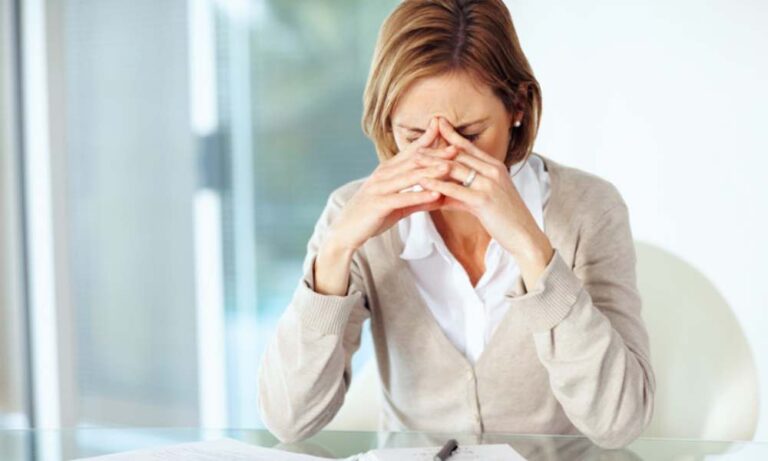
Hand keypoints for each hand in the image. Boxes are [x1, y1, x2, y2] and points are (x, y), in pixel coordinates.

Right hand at [326, 117, 458, 252]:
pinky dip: (419, 195)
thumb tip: (439, 197)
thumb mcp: (398, 205)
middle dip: (435, 153)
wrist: (345, 231)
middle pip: (413, 160)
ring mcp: (380, 188)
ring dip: (430, 171)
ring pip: (409, 176)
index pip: (411, 152)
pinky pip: (402, 198)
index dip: (428, 141)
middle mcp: (383, 175)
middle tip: (457, 148)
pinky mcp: (378, 204)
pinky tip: (435, 195)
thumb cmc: (372, 216)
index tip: (447, 132)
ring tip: (450, 168)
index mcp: (387, 170)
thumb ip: (417, 199)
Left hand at [416, 117, 553, 283]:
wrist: (525, 236)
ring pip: (455, 168)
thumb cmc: (506, 219)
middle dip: (436, 148)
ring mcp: (489, 183)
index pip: (469, 147)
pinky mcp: (483, 199)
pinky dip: (437, 185)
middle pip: (459, 154)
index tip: (437, 123)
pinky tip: (422, 182)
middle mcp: (493, 170)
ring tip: (413, 160)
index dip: (452, 135)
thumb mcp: (487, 200)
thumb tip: (445, 195)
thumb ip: (467, 193)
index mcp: (496, 167)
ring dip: (432, 163)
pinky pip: (455, 189)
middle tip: (416, 143)